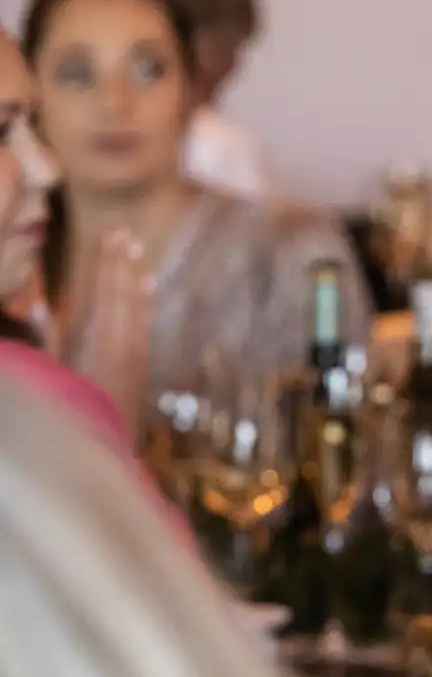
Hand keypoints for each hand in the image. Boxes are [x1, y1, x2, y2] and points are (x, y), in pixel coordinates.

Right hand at [65, 229, 151, 426]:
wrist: (104, 442)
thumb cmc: (70, 402)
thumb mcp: (52, 368)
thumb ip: (47, 336)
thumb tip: (38, 306)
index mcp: (96, 336)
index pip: (104, 289)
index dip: (108, 262)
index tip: (111, 236)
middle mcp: (121, 339)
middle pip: (122, 292)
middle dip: (123, 262)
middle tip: (127, 233)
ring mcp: (135, 350)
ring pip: (136, 305)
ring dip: (135, 276)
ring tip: (137, 251)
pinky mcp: (142, 362)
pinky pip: (144, 322)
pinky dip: (144, 301)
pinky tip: (148, 285)